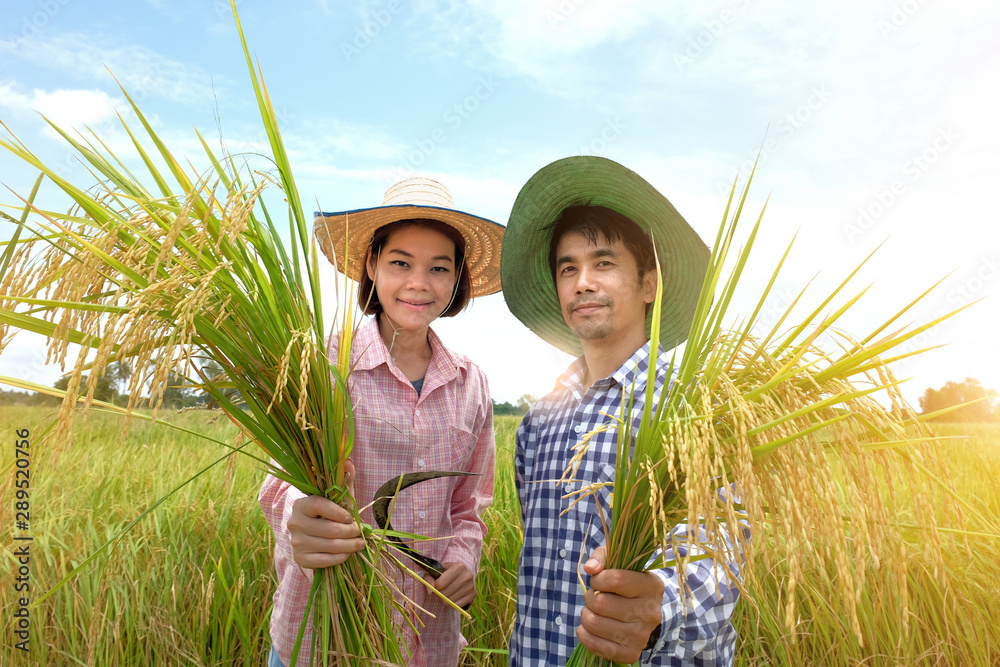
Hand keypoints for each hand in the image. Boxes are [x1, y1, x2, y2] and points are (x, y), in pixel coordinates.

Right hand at [287, 461, 363, 568]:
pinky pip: (324, 561)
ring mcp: (296, 542)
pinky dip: (340, 558)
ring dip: (349, 546)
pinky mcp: (300, 559)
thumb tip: (349, 462)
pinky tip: (347, 553)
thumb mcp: (338, 497)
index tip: (351, 516)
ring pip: (329, 546)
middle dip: (350, 531)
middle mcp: (294, 523)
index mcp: (301, 504)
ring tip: (359, 543)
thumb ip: (344, 480)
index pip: (318, 505)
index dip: (338, 512)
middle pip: (329, 529)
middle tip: (360, 531)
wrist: (315, 537)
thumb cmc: (330, 514)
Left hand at [429, 562, 475, 608]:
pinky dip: (452, 604)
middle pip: (445, 593)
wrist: (460, 575)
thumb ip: (428, 578)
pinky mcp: (474, 594)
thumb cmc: (446, 573)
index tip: (437, 584)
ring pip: (451, 600)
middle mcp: (467, 575)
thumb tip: (429, 592)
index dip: (436, 586)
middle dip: (440, 594)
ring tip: (446, 593)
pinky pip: (458, 605)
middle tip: (441, 590)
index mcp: (458, 566)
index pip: (441, 584)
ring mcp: (471, 585)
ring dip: (445, 599)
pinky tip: (452, 597)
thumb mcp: (436, 571)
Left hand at [576, 545, 664, 663]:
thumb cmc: (626, 583)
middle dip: (590, 597)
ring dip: (586, 614)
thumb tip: (591, 568)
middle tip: (594, 597)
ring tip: (594, 611)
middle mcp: (651, 612)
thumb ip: (602, 557)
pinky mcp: (631, 653)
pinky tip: (589, 627)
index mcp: (652, 586)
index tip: (597, 580)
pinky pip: (596, 645)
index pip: (615, 579)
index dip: (598, 579)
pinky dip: (584, 634)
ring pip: (595, 623)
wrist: (641, 614)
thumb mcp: (618, 562)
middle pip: (601, 603)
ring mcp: (642, 636)